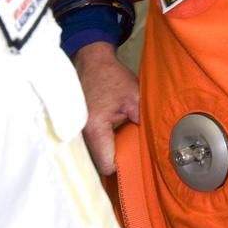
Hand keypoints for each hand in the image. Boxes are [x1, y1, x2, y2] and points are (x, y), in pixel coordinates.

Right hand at [74, 42, 139, 175]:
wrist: (93, 61)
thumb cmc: (112, 77)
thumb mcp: (134, 98)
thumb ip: (142, 122)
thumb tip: (151, 144)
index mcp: (94, 128)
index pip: (106, 164)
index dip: (121, 166)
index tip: (134, 161)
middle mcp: (80, 133)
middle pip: (98, 162)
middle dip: (116, 160)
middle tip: (132, 154)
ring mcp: (76, 131)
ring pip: (94, 154)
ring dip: (108, 152)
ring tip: (123, 144)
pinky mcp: (77, 128)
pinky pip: (90, 145)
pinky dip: (102, 145)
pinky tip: (113, 137)